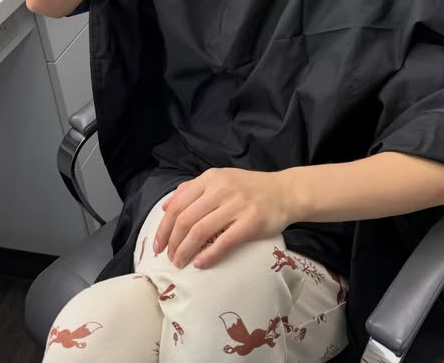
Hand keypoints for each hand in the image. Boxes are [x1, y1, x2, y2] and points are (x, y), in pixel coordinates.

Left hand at [153, 168, 293, 269]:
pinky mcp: (250, 223)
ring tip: (181, 263)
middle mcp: (221, 189)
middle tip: (169, 258)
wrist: (285, 192)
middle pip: (185, 219)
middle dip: (173, 243)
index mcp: (211, 178)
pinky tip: (200, 264)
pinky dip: (208, 255)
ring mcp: (236, 205)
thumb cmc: (250, 188)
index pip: (177, 204)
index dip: (164, 227)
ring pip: (200, 231)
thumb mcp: (221, 179)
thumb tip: (166, 206)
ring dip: (186, 251)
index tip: (158, 245)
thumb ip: (194, 189)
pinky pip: (223, 242)